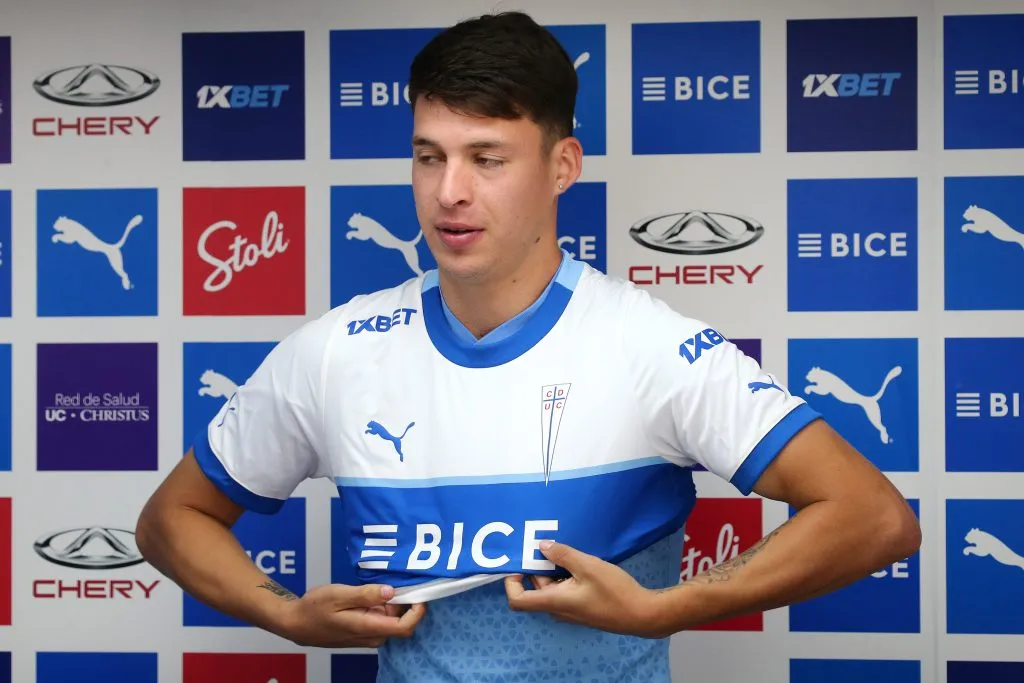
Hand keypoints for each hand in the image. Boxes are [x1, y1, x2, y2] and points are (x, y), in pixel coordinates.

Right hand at [280, 583, 426, 647]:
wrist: (295, 623)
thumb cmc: (314, 607)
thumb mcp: (338, 594)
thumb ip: (365, 594)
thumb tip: (391, 592)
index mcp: (367, 628)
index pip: (404, 628)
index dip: (417, 612)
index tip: (418, 594)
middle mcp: (370, 637)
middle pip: (400, 623)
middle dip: (403, 604)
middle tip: (394, 581)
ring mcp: (365, 637)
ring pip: (389, 622)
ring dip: (390, 605)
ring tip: (379, 585)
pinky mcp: (361, 634)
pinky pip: (379, 621)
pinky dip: (381, 608)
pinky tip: (369, 594)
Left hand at [503, 541, 666, 637]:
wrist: (642, 614)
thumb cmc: (614, 591)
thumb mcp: (588, 566)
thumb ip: (563, 555)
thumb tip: (541, 546)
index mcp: (554, 602)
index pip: (518, 600)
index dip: (511, 583)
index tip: (519, 563)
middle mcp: (557, 609)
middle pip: (535, 588)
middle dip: (537, 566)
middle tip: (545, 543)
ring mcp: (570, 609)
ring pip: (551, 587)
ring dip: (554, 569)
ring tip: (565, 548)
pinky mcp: (581, 606)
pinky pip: (564, 589)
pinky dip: (565, 574)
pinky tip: (579, 561)